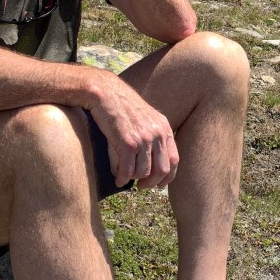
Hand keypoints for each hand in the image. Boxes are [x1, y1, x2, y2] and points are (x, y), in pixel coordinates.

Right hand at [87, 72, 179, 188]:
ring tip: (125, 177)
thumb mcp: (147, 116)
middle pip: (161, 170)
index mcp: (164, 127)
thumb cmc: (122, 105)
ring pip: (143, 172)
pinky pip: (128, 170)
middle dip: (151, 182)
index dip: (168, 176)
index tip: (159, 184)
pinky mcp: (127, 143)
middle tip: (141, 186)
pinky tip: (118, 179)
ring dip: (133, 179)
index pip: (174, 160)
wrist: (105, 93)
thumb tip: (152, 161)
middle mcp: (157, 134)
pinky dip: (122, 179)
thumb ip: (154, 134)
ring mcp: (143, 139)